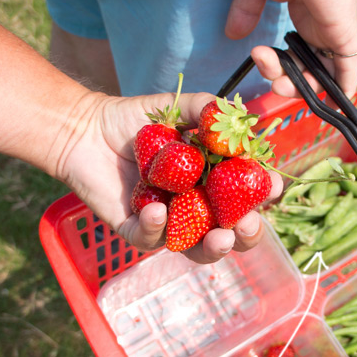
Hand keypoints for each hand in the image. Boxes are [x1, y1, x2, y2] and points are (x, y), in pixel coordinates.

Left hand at [57, 91, 281, 263]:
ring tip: (220, 238)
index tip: (273, 185)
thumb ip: (208, 110)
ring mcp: (168, 222)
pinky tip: (159, 210)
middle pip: (231, 232)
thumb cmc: (134, 120)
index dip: (263, 194)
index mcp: (212, 181)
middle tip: (248, 224)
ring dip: (214, 248)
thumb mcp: (177, 108)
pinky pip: (151, 239)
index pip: (246, 194)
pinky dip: (157, 228)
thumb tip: (244, 120)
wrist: (84, 130)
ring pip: (197, 249)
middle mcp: (195, 206)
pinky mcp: (137, 230)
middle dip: (247, 234)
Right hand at [225, 0, 356, 98]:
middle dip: (284, 82)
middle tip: (263, 65)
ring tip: (276, 80)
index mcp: (306, 14)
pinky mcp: (343, 32)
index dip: (281, 68)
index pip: (298, 54)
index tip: (259, 58)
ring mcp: (335, 30)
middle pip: (309, 70)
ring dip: (299, 88)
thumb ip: (246, 9)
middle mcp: (323, 26)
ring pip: (324, 76)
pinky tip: (330, 102)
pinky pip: (349, 71)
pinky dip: (342, 90)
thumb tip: (232, 33)